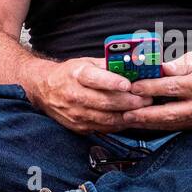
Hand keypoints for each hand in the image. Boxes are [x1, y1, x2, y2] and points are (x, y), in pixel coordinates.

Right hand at [22, 57, 151, 133]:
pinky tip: (130, 119)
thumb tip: (133, 65)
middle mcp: (74, 95)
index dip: (112, 82)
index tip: (128, 84)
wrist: (45, 90)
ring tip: (143, 109)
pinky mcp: (79, 127)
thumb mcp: (86, 63)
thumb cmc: (70, 74)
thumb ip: (108, 65)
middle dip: (129, 102)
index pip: (95, 79)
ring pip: (106, 118)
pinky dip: (119, 124)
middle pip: (105, 102)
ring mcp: (76, 113)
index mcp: (77, 75)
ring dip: (127, 115)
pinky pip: (103, 128)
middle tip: (147, 98)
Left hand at [123, 51, 191, 129]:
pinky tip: (145, 123)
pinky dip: (158, 126)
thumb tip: (158, 67)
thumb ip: (178, 64)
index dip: (150, 88)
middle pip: (168, 113)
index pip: (170, 88)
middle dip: (144, 114)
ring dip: (148, 123)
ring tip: (129, 120)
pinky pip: (175, 127)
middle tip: (125, 113)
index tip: (133, 87)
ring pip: (170, 124)